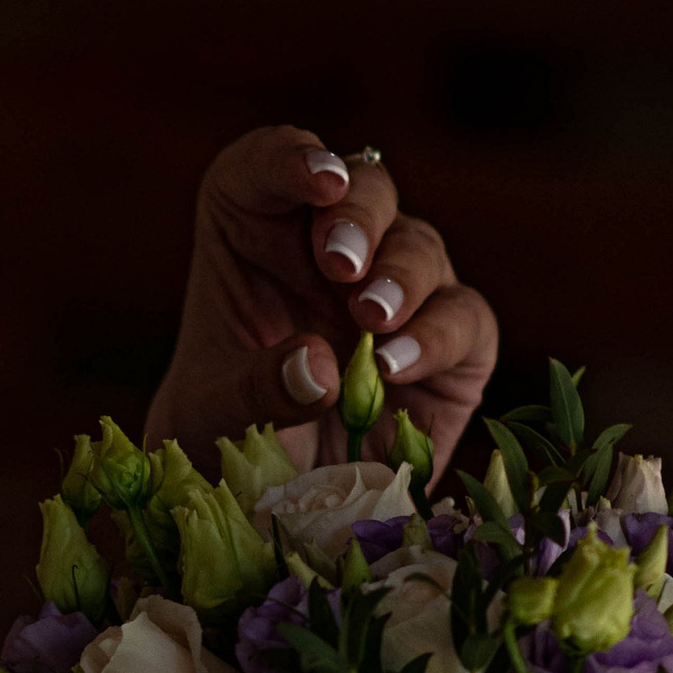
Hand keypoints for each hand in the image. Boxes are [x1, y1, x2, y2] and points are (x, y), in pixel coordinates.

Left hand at [142, 126, 498, 475]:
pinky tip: (395, 367)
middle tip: (339, 261)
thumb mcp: (208, 416)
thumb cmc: (221, 440)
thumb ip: (253, 387)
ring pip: (418, 247)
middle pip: (365, 188)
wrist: (265, 514)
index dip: (292, 158)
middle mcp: (330, 249)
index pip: (269, 165)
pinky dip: (438, 336)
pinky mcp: (452, 348)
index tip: (316, 179)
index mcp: (254, 232)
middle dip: (358, 215)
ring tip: (370, 321)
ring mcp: (398, 293)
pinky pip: (463, 319)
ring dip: (399, 276)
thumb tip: (320, 367)